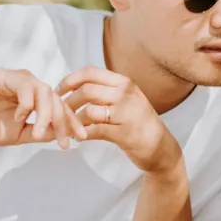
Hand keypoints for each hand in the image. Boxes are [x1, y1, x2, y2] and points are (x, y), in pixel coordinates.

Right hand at [0, 68, 86, 148]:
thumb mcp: (16, 134)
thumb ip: (38, 132)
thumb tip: (63, 135)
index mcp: (33, 97)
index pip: (59, 107)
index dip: (71, 122)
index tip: (81, 139)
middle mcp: (29, 85)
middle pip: (57, 98)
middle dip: (65, 120)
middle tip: (66, 140)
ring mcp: (17, 78)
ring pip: (44, 91)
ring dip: (46, 114)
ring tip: (39, 133)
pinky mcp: (3, 76)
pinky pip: (25, 85)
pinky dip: (27, 103)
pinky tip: (20, 117)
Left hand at [55, 66, 181, 174]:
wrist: (162, 148)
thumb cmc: (139, 123)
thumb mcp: (126, 100)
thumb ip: (105, 91)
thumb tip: (73, 87)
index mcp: (124, 83)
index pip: (90, 72)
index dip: (69, 80)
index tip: (58, 91)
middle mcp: (126, 94)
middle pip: (86, 90)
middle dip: (67, 102)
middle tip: (59, 113)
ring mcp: (127, 113)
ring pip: (89, 111)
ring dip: (72, 120)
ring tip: (67, 127)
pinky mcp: (125, 133)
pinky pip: (95, 130)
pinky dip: (81, 134)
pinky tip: (77, 137)